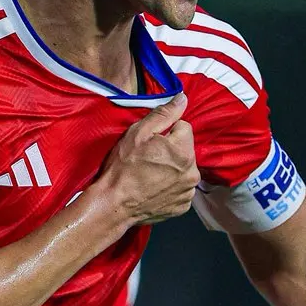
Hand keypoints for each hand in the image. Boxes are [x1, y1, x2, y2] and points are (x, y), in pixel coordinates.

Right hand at [97, 93, 198, 226]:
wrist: (114, 204)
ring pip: (184, 169)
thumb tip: (183, 98)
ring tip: (150, 174)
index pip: (184, 127)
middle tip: (148, 158)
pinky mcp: (183, 206)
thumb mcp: (139, 132)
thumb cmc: (123, 167)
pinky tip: (154, 187)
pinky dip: (171, 186)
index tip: (151, 142)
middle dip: (171, 150)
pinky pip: (181, 188)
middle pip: (186, 149)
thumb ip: (164, 114)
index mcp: (184, 151)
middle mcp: (192, 172)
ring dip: (172, 168)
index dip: (166, 131)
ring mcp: (188, 192)